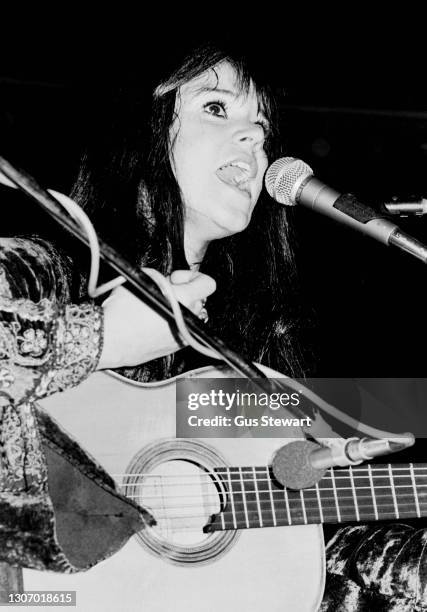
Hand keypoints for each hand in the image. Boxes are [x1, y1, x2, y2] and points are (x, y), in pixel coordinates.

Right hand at [97, 270, 215, 368]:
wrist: (109, 339)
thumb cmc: (121, 310)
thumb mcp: (141, 279)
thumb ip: (162, 277)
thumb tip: (169, 279)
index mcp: (184, 299)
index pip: (208, 284)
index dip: (193, 277)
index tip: (177, 279)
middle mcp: (188, 318)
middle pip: (200, 299)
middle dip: (185, 292)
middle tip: (165, 292)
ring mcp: (184, 334)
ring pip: (193, 316)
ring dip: (182, 309)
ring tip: (162, 306)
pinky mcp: (176, 347)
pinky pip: (184, 329)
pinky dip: (176, 323)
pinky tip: (159, 320)